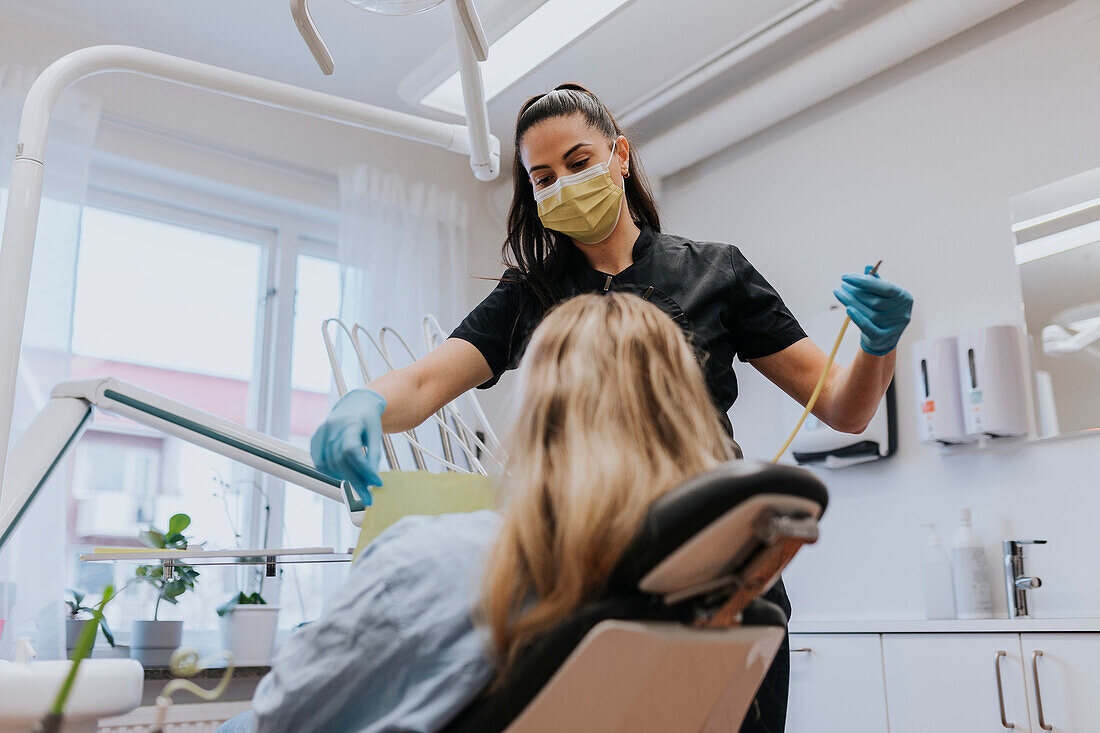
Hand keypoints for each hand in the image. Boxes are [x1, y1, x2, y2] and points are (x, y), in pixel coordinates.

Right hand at [310, 388, 386, 502]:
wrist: (355, 405)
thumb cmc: (368, 421)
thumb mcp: (377, 434)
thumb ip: (374, 455)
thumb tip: (372, 480)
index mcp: (349, 423)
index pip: (352, 451)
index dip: (364, 469)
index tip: (377, 483)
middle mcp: (330, 428)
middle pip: (340, 461)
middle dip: (356, 482)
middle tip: (369, 497)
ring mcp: (320, 434)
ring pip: (329, 465)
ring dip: (344, 479)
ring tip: (360, 483)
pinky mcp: (314, 441)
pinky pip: (320, 464)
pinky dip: (333, 473)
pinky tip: (345, 475)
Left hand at [833, 266, 912, 355]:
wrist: (884, 339)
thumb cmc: (882, 311)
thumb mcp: (882, 295)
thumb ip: (876, 282)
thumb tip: (867, 267)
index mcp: (904, 298)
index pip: (885, 287)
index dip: (864, 281)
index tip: (845, 277)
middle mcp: (902, 312)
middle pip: (875, 301)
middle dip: (855, 292)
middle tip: (843, 286)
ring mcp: (893, 327)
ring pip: (869, 313)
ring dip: (851, 302)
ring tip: (840, 293)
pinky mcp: (883, 338)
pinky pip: (868, 327)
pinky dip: (857, 318)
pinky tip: (847, 308)